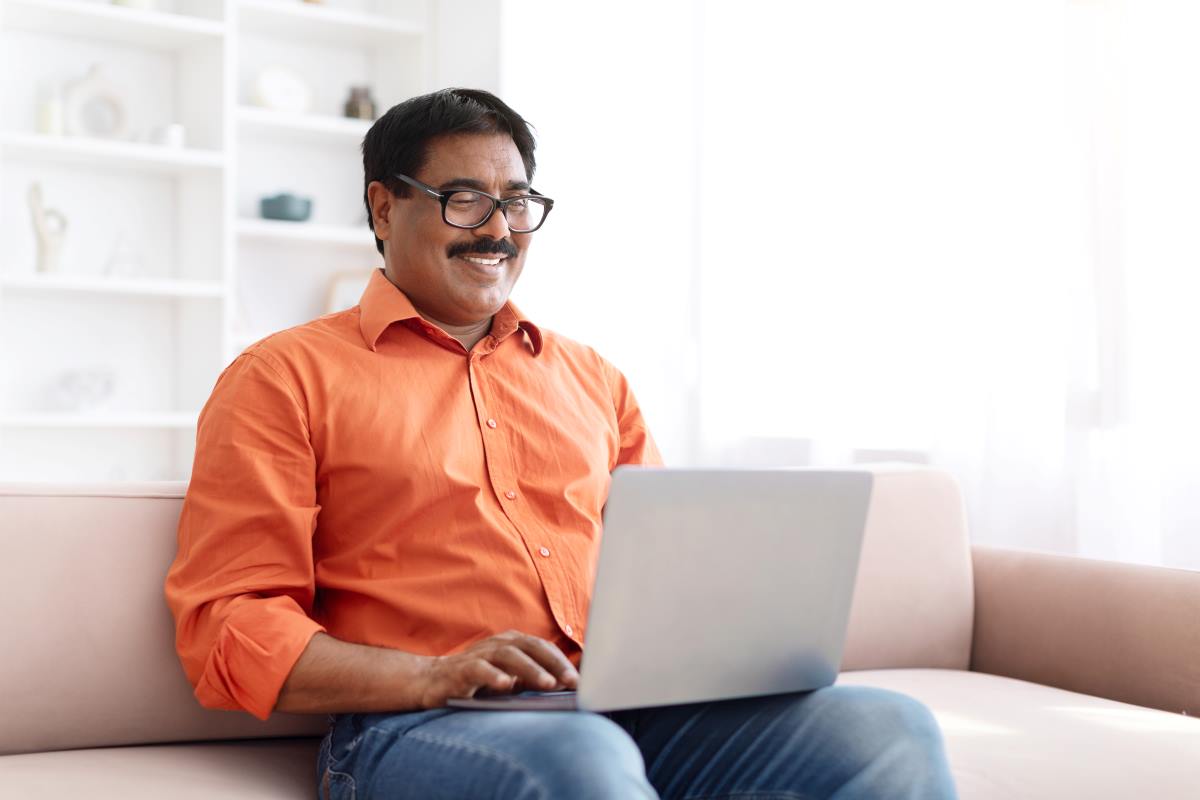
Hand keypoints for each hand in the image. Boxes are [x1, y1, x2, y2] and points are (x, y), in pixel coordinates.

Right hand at [416, 630, 579, 708]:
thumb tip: (565, 684)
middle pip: (531, 647)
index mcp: (513, 642)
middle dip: (554, 664)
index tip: (580, 680)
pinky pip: (479, 669)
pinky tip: (506, 685)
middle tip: (571, 682)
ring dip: (531, 669)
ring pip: (509, 656)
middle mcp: (499, 643)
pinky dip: (494, 676)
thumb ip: (533, 678)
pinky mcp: (462, 668)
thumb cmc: (478, 679)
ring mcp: (481, 654)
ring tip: (547, 684)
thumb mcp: (509, 677)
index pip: (543, 647)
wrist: (433, 681)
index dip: (562, 662)